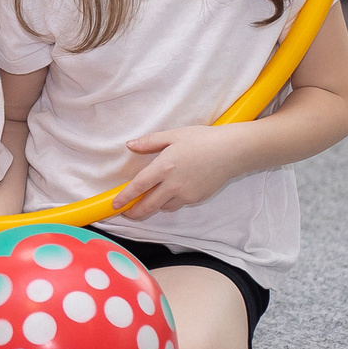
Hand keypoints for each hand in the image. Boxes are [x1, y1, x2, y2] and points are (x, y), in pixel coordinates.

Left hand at [116, 124, 245, 217]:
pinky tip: (168, 195)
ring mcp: (186, 194)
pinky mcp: (197, 198)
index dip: (125, 198)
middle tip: (126, 213)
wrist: (232, 151)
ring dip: (153, 207)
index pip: (138, 187)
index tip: (115, 205)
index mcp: (164, 167)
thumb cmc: (202, 139)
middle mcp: (173, 185)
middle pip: (149, 205)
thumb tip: (130, 144)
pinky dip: (169, 202)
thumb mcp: (174, 135)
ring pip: (163, 207)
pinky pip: (178, 204)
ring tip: (146, 202)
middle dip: (135, 212)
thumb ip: (150, 142)